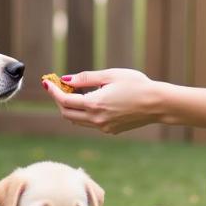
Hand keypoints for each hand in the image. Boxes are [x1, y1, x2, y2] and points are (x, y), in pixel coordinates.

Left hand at [42, 68, 158, 133]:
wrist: (158, 104)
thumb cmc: (136, 85)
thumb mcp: (110, 75)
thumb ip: (86, 78)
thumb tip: (66, 80)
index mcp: (94, 104)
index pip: (64, 100)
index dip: (53, 91)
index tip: (47, 83)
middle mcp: (96, 119)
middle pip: (67, 113)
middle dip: (59, 100)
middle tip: (59, 86)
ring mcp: (104, 127)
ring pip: (77, 121)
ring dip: (71, 108)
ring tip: (74, 92)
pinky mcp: (111, 130)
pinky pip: (90, 123)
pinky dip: (84, 113)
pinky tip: (91, 101)